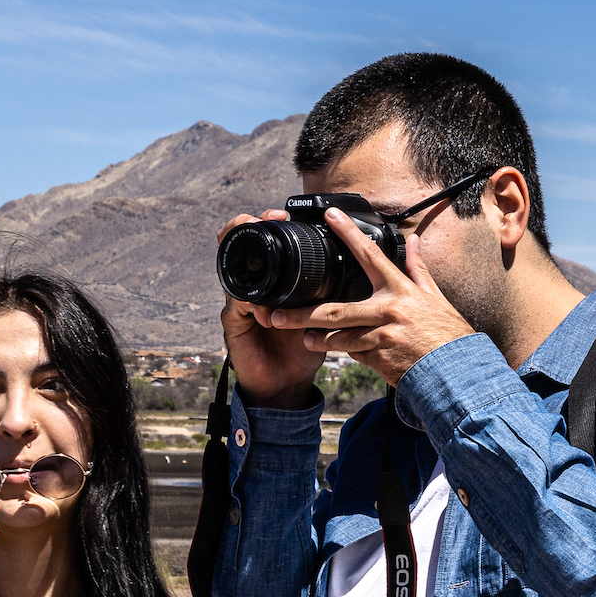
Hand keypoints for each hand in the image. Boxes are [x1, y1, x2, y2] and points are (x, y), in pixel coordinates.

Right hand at [217, 209, 324, 409]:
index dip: (267, 224)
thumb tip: (363, 265)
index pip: (264, 246)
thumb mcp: (324, 314)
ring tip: (255, 251)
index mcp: (274, 284)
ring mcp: (240, 305)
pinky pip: (233, 308)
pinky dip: (244, 302)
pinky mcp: (233, 326)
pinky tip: (256, 300)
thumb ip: (334, 291)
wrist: (287, 383)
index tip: (283, 212)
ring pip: (232, 273)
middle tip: (264, 218)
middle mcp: (253, 289)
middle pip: (239, 249)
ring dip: (244, 259)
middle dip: (247, 228)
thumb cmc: (303, 349)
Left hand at [261, 207, 474, 387]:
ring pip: (338, 337)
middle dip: (302, 314)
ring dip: (318, 339)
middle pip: (336, 310)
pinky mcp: (379, 359)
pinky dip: (347, 352)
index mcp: (400, 289)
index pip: (370, 254)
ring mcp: (381, 336)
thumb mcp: (434, 297)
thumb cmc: (446, 333)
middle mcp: (388, 309)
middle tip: (276, 314)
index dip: (349, 232)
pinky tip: (341, 351)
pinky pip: (353, 354)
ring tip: (303, 338)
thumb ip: (418, 269)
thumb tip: (414, 242)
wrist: (457, 371)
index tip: (329, 214)